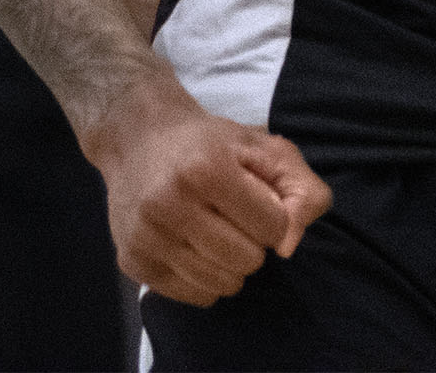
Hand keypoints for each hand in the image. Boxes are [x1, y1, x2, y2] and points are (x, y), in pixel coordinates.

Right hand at [85, 70, 331, 305]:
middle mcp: (170, 203)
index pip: (273, 227)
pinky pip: (195, 296)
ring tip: (216, 233)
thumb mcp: (264, 148)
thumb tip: (289, 246)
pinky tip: (195, 249)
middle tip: (233, 217)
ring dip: (231, 265)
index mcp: (206, 169)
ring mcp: (147, 236)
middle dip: (253, 242)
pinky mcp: (134, 262)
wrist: (137, 139)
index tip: (255, 199)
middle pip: (247, 260)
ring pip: (221, 284)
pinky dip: (206, 280)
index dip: (273, 216)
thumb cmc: (208, 143)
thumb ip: (301, 188)